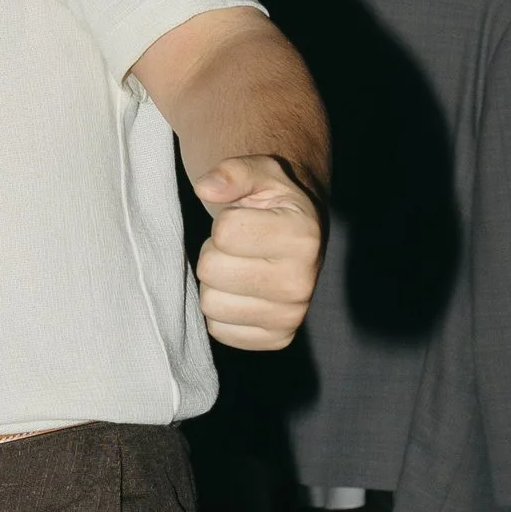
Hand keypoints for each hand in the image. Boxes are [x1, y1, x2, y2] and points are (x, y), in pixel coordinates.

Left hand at [192, 155, 322, 349]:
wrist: (298, 235)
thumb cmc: (273, 202)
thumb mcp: (259, 173)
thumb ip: (233, 172)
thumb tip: (206, 188)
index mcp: (304, 235)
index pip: (225, 232)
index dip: (224, 222)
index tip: (245, 219)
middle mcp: (303, 282)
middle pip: (211, 269)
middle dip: (215, 253)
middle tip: (238, 247)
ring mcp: (292, 315)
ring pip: (211, 304)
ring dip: (216, 284)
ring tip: (241, 268)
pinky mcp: (278, 338)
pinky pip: (219, 330)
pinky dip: (223, 311)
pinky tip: (243, 293)